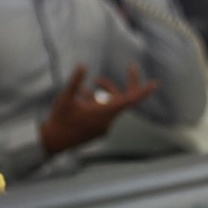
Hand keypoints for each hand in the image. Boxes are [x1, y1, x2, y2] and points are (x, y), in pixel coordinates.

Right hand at [39, 64, 158, 154]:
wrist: (53, 142)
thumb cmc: (60, 119)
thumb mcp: (66, 97)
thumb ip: (76, 81)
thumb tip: (82, 65)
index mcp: (104, 113)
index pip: (130, 101)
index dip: (143, 91)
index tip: (155, 84)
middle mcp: (108, 121)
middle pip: (123, 99)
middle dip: (123, 83)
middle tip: (132, 66)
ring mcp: (104, 127)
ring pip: (111, 104)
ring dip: (102, 93)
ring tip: (84, 89)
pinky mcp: (98, 130)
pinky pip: (104, 112)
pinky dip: (96, 102)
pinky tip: (82, 97)